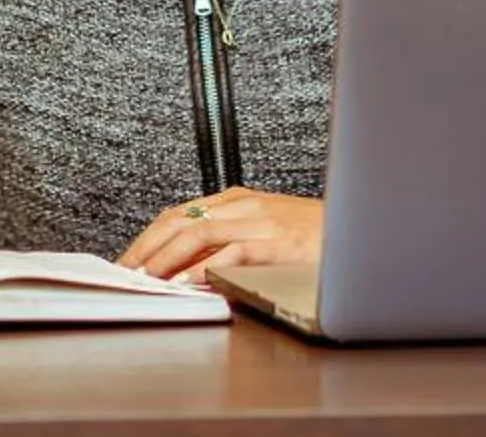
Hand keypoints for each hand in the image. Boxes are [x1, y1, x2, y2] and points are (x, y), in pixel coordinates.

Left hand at [117, 190, 323, 283]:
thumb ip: (229, 245)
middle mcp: (244, 205)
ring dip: (163, 259)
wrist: (362, 229)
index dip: (147, 239)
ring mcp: (260, 221)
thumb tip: (188, 273)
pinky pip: (230, 253)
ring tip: (144, 280)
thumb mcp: (266, 234)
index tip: (127, 262)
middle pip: (178, 219)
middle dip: (145, 248)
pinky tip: (185, 285)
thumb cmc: (316, 237)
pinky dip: (203, 269)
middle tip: (123, 275)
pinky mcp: (276, 242)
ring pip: (196, 232)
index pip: (178, 214)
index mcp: (238, 200)